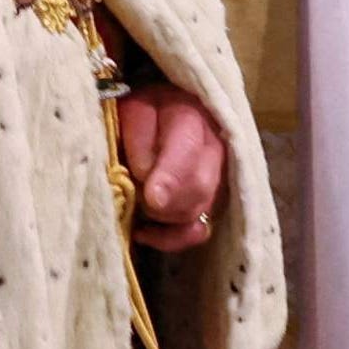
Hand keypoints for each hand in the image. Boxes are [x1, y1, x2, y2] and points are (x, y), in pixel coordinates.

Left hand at [117, 84, 225, 254]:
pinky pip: (199, 230)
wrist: (162, 112)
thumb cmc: (140, 111)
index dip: (170, 178)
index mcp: (191, 117)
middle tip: (135, 197)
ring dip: (162, 217)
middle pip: (199, 188)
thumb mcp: (129, 111)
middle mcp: (214, 148)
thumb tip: (144, 176)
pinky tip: (144, 231)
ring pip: (198, 211)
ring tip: (137, 204)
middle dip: (162, 202)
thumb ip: (137, 138)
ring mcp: (219, 176)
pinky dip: (171, 237)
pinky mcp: (213, 200)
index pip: (187, 150)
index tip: (152, 198)